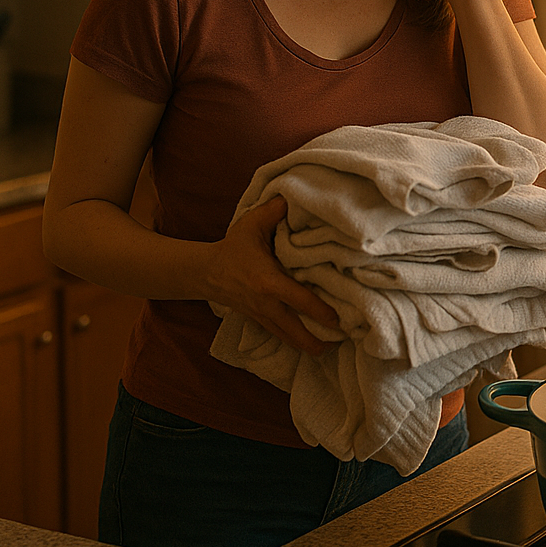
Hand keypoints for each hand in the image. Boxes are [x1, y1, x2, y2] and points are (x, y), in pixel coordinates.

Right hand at [203, 195, 338, 355]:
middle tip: (340, 344)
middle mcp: (265, 303)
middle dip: (315, 342)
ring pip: (287, 338)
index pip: (297, 299)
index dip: (319, 310)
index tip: (337, 319)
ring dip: (307, 346)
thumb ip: (273, 211)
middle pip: (293, 330)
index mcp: (267, 281)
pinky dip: (295, 341)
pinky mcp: (258, 320)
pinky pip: (279, 335)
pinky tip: (311, 345)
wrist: (205, 272)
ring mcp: (261, 315)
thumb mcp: (250, 224)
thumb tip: (293, 196)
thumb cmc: (232, 247)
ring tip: (330, 349)